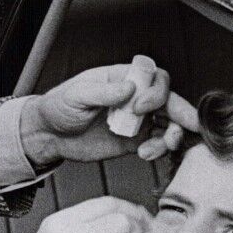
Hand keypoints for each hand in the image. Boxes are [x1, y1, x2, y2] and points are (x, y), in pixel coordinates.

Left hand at [20, 65, 199, 166]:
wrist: (49, 135)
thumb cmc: (59, 106)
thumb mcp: (77, 94)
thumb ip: (104, 91)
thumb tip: (129, 88)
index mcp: (124, 79)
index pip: (155, 79)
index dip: (156, 92)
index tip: (139, 106)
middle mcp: (135, 99)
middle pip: (170, 102)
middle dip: (182, 114)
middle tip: (184, 128)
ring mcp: (136, 121)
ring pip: (168, 125)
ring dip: (173, 135)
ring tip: (163, 146)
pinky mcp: (133, 142)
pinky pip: (156, 145)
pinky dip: (158, 151)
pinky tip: (145, 154)